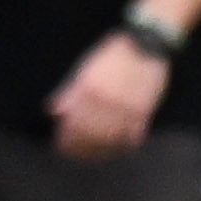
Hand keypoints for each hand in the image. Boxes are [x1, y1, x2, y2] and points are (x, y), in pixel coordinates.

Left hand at [47, 32, 169, 159]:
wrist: (146, 44)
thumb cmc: (112, 54)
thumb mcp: (85, 68)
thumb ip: (69, 92)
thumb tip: (54, 111)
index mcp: (88, 89)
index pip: (73, 124)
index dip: (66, 140)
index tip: (61, 147)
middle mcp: (106, 101)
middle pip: (89, 136)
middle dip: (79, 149)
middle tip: (74, 155)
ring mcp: (126, 109)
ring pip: (109, 140)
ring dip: (99, 152)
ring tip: (92, 156)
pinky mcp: (143, 112)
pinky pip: (131, 137)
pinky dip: (122, 145)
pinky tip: (115, 148)